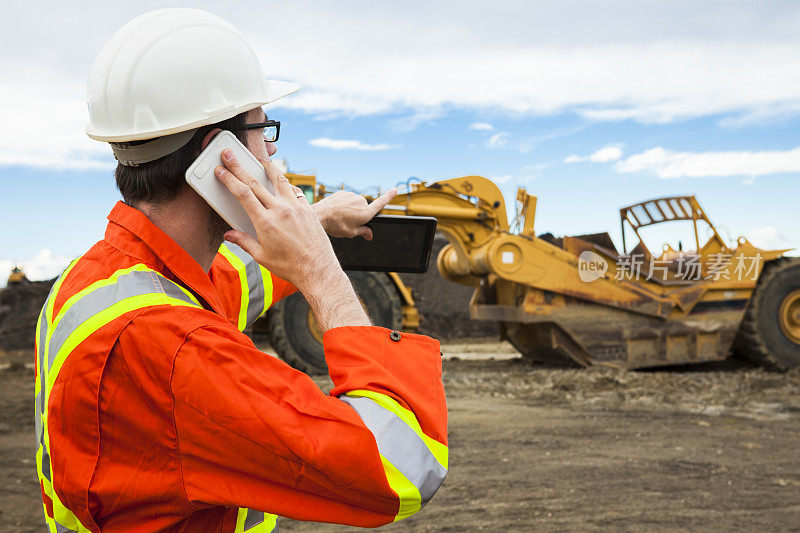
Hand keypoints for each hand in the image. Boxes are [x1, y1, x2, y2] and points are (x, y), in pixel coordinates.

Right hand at [214, 150, 369, 329]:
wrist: (317, 270)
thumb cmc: (289, 266)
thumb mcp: (261, 256)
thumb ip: (243, 242)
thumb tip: (228, 235)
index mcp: (265, 222)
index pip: (243, 194)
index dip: (229, 179)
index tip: (220, 170)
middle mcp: (280, 210)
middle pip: (255, 183)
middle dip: (239, 167)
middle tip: (229, 154)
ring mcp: (296, 207)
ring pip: (279, 181)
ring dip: (267, 168)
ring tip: (260, 160)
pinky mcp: (308, 209)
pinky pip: (294, 191)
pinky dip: (286, 184)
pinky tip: (281, 181)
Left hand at [313, 189, 396, 239]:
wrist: (320, 215)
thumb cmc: (336, 226)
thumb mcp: (351, 233)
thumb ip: (363, 232)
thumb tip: (370, 235)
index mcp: (366, 213)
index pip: (381, 203)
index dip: (389, 197)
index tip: (395, 189)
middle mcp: (361, 202)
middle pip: (363, 208)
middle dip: (358, 214)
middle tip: (348, 222)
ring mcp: (352, 196)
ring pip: (354, 204)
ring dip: (350, 209)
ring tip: (339, 217)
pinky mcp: (343, 192)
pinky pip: (346, 199)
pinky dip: (343, 205)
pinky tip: (336, 210)